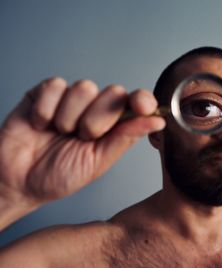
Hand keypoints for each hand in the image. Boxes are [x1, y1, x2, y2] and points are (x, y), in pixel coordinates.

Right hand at [0, 77, 164, 208]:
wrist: (18, 181)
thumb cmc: (59, 176)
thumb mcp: (98, 162)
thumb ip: (125, 138)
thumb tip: (157, 121)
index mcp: (112, 126)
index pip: (135, 102)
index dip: (142, 100)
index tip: (143, 106)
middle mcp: (95, 109)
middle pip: (113, 92)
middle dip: (99, 118)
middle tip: (83, 137)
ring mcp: (70, 100)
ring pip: (84, 87)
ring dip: (71, 116)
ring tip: (59, 133)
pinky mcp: (45, 93)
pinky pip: (55, 86)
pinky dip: (47, 109)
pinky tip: (41, 124)